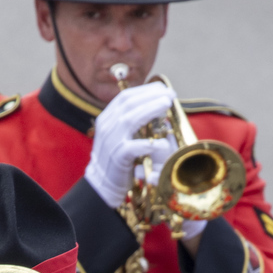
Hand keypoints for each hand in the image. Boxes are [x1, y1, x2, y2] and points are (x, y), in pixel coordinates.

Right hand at [84, 82, 175, 208]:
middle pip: (128, 103)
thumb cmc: (118, 159)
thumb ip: (135, 121)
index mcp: (107, 118)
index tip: (163, 89)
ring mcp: (110, 141)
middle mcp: (107, 126)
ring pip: (130, 120)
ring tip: (166, 105)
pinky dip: (148, 143)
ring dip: (150, 110)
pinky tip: (162, 142)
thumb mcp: (123, 135)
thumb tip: (157, 108)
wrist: (102, 184)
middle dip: (151, 96)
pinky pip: (132, 147)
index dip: (145, 90)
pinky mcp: (117, 158)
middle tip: (170, 94)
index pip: (125, 97)